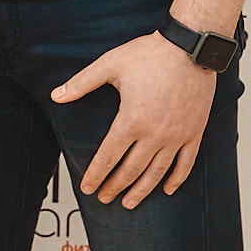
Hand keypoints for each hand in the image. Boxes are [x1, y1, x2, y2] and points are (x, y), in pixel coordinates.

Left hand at [51, 33, 214, 208]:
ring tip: (130, 202)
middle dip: (115, 186)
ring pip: (156, 172)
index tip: (88, 187)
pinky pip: (185, 163)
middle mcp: (154, 134)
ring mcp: (176, 136)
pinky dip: (175, 179)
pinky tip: (167, 189)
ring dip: (141, 190)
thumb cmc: (150, 54)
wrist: (190, 47)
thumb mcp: (110, 65)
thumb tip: (56, 95)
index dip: (96, 175)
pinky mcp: (194, 132)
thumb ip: (81, 83)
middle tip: (105, 198)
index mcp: (131, 120)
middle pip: (131, 170)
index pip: (108, 157)